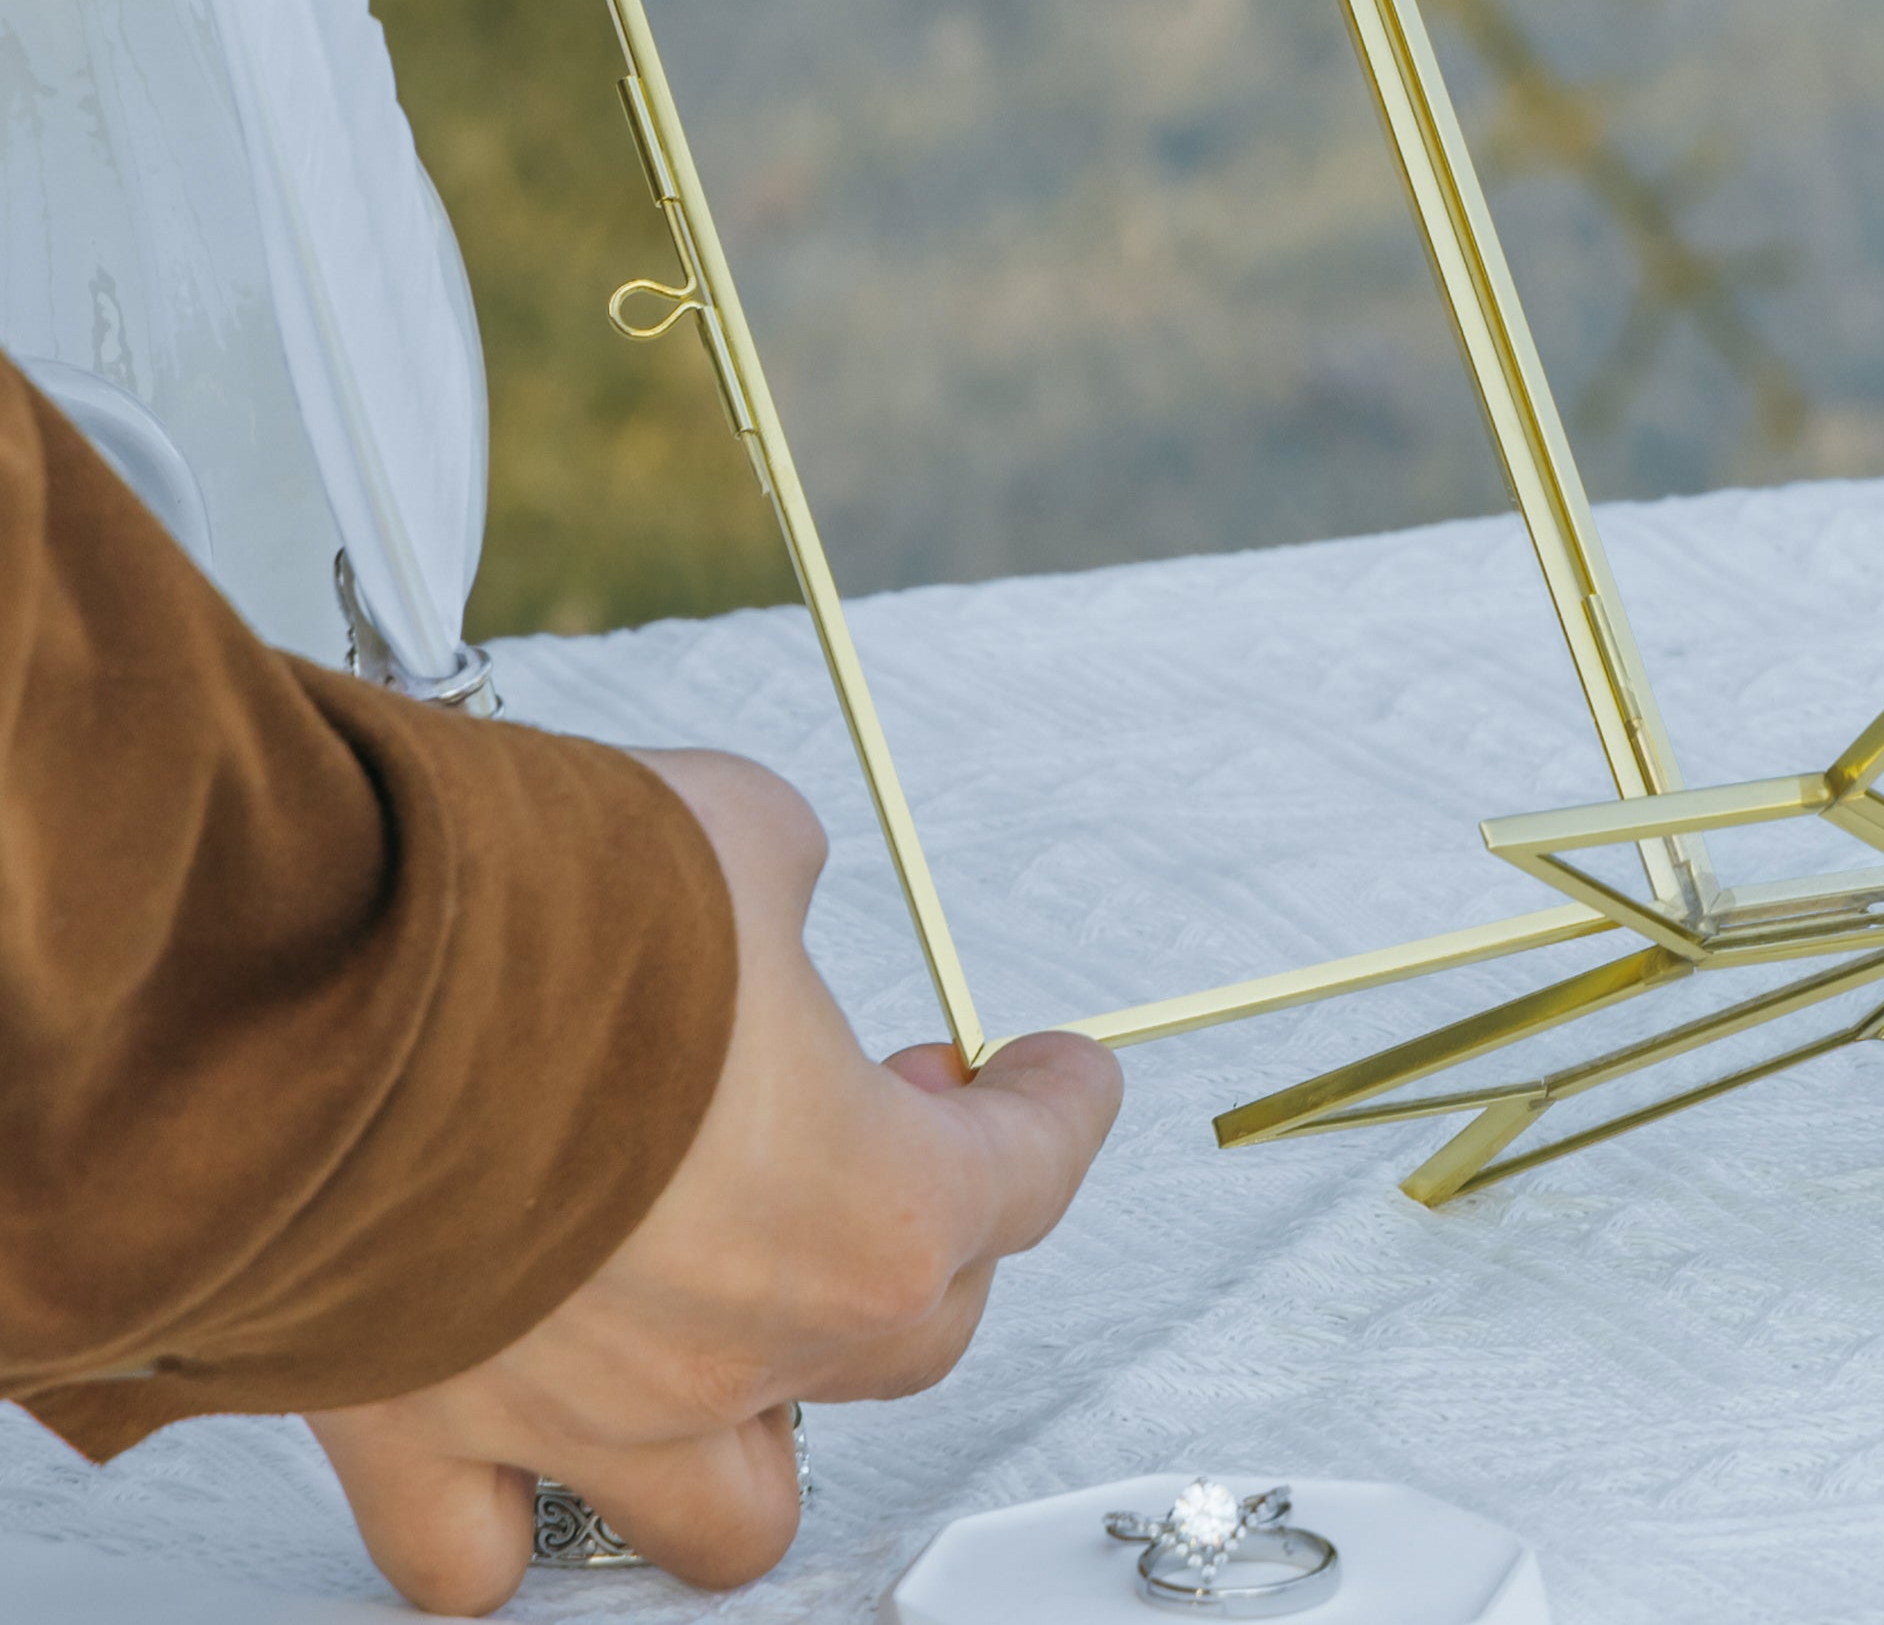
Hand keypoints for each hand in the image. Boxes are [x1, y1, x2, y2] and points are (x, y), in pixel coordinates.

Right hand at [304, 754, 1120, 1616]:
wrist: (324, 1005)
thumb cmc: (540, 925)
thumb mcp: (735, 832)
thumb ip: (776, 879)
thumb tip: (757, 883)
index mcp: (868, 1204)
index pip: (1025, 1176)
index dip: (1055, 1111)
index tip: (1059, 1078)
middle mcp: (744, 1342)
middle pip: (906, 1336)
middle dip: (922, 1229)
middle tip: (888, 1126)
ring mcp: (589, 1411)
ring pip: (732, 1508)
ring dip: (764, 1427)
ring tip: (751, 1327)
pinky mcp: (427, 1434)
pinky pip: (480, 1553)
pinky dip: (512, 1520)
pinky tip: (535, 1450)